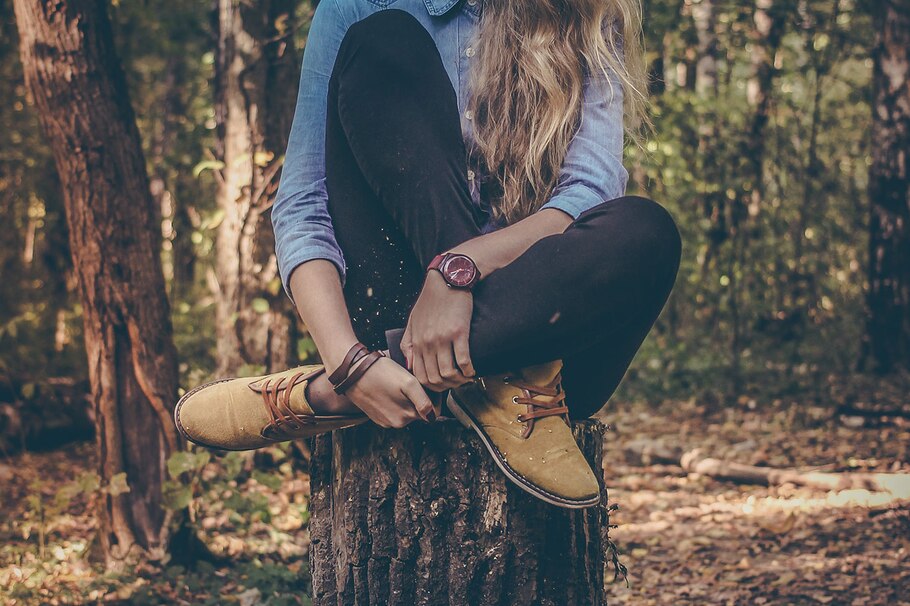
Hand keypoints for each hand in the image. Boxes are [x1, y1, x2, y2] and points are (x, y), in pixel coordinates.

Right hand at [343, 356, 436, 427]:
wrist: (352, 372)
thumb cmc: (381, 373)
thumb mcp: (408, 382)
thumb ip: (424, 401)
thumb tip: (432, 417)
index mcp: (408, 416)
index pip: (433, 411)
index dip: (433, 396)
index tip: (426, 383)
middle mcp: (398, 423)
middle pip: (418, 411)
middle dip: (419, 397)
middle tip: (410, 380)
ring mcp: (386, 421)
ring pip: (405, 411)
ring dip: (406, 399)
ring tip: (397, 384)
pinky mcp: (377, 417)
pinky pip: (393, 410)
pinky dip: (394, 401)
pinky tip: (388, 389)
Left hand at [401, 271, 475, 391]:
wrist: (447, 280)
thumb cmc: (432, 300)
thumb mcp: (413, 321)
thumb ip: (408, 344)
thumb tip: (409, 365)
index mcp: (416, 342)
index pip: (419, 376)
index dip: (432, 386)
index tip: (443, 385)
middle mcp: (427, 342)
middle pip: (434, 378)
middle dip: (447, 387)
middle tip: (456, 383)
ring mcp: (442, 338)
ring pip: (448, 373)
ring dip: (459, 381)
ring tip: (466, 378)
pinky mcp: (458, 332)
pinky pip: (463, 361)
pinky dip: (469, 371)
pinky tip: (472, 370)